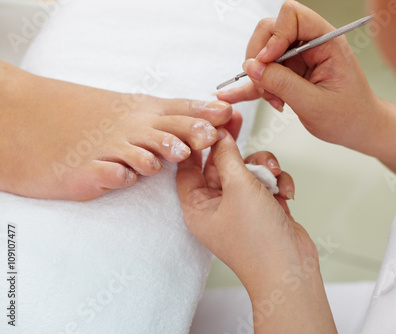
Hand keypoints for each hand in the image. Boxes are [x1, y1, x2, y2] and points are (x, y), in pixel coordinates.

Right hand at [0, 61, 232, 199]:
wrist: (46, 132)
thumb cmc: (102, 127)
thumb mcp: (139, 115)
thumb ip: (173, 120)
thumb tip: (215, 121)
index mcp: (146, 114)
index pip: (179, 110)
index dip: (203, 112)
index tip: (227, 113)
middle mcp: (132, 129)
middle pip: (165, 129)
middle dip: (188, 131)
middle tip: (209, 135)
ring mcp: (110, 149)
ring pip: (138, 151)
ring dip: (156, 153)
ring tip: (174, 155)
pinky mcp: (89, 170)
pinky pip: (107, 173)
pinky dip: (117, 174)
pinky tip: (124, 176)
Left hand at [176, 116, 335, 332]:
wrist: (291, 270)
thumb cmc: (258, 240)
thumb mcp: (239, 188)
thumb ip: (227, 156)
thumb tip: (220, 135)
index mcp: (198, 207)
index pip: (188, 167)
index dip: (197, 142)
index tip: (207, 120)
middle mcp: (217, 206)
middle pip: (219, 164)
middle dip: (233, 146)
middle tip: (237, 119)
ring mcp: (241, 207)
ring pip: (247, 170)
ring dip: (263, 166)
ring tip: (273, 175)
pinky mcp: (264, 208)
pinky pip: (266, 182)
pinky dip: (278, 182)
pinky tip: (286, 193)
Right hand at [217, 1, 383, 149]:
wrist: (357, 129)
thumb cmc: (349, 116)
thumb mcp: (315, 104)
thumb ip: (283, 83)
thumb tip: (253, 67)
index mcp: (326, 42)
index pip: (292, 16)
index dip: (275, 36)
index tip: (267, 61)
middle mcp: (311, 44)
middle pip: (271, 31)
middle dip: (261, 59)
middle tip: (264, 85)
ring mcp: (298, 58)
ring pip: (263, 53)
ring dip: (260, 78)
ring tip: (272, 100)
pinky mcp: (290, 73)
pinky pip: (264, 73)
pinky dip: (251, 85)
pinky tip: (233, 95)